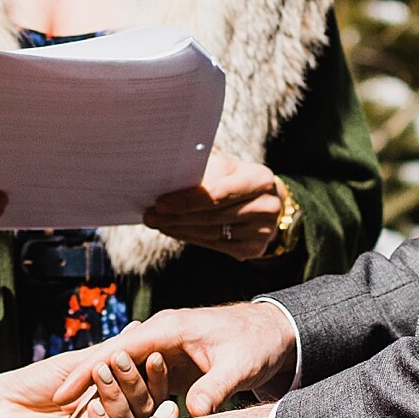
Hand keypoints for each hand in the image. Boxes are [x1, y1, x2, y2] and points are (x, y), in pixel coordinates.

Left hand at [0, 346, 169, 417]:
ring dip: (117, 400)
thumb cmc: (35, 382)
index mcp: (116, 399)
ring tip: (102, 376)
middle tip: (122, 363)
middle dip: (134, 385)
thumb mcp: (76, 364)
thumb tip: (139, 328)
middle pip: (141, 409)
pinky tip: (92, 407)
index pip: (145, 388)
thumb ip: (108, 352)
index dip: (151, 374)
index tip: (154, 355)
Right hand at [52, 300, 294, 417]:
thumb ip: (214, 386)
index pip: (116, 350)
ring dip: (96, 414)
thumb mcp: (238, 364)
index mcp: (166, 330)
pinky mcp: (166, 373)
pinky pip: (135, 395)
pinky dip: (119, 415)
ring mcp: (159, 357)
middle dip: (82, 402)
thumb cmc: (256, 342)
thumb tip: (195, 412)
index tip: (62, 397)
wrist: (274, 334)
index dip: (87, 373)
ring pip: (118, 387)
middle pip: (109, 372)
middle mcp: (155, 341)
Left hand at [145, 152, 282, 261]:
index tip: (160, 203)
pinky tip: (176, 231)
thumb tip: (165, 184)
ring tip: (158, 224)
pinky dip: (192, 238)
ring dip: (180, 230)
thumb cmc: (237, 179)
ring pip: (211, 233)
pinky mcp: (255, 249)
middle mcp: (267, 207)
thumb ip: (203, 175)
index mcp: (260, 179)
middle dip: (176, 217)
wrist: (266, 201)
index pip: (217, 194)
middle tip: (150, 216)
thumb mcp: (225, 169)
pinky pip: (216, 246)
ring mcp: (263, 231)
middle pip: (212, 216)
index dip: (186, 200)